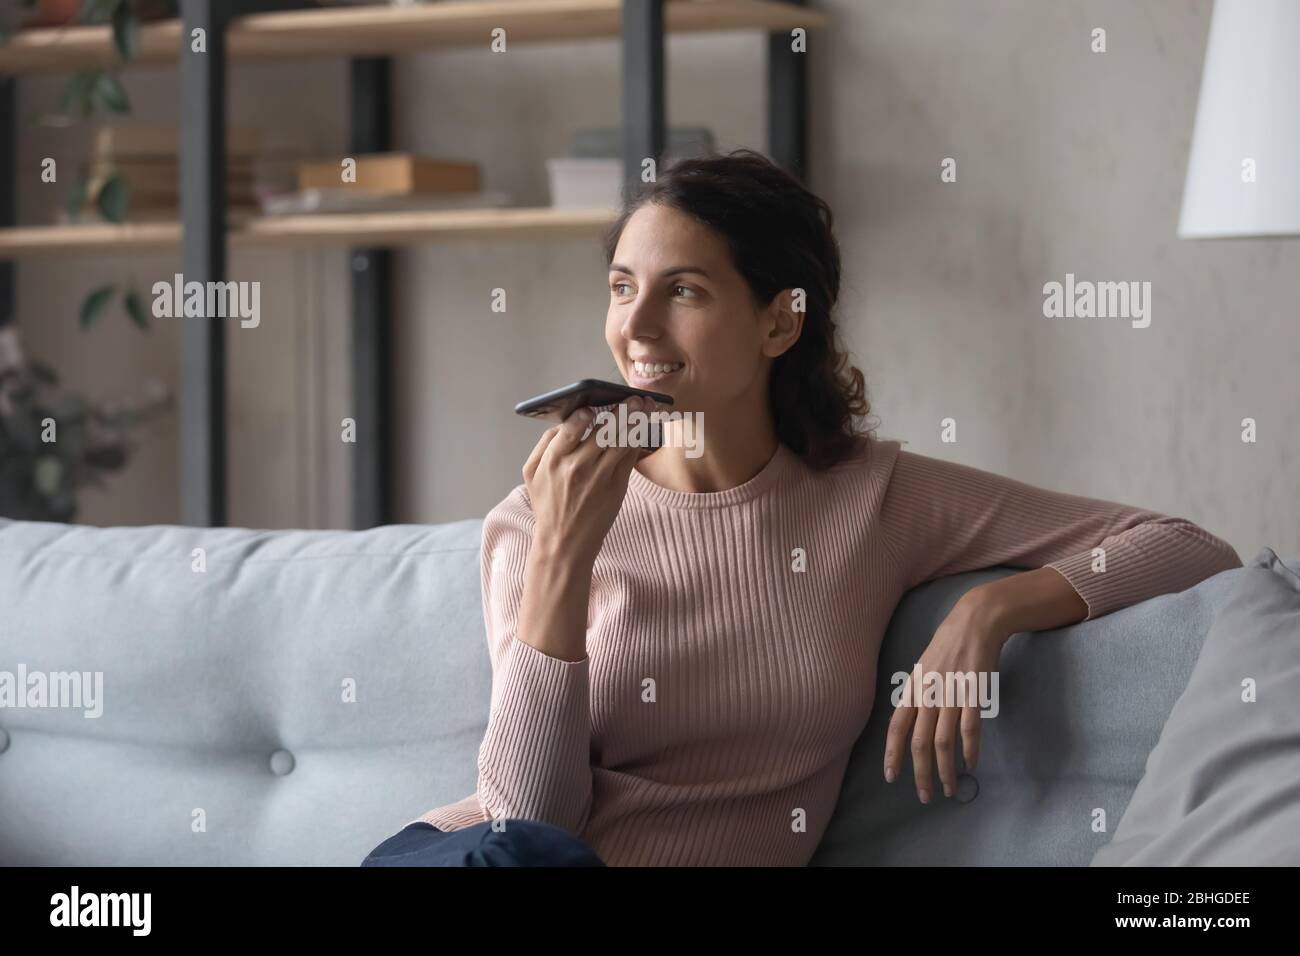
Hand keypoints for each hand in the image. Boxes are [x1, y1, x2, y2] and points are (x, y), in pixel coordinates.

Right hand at [522, 396, 654, 566]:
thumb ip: (545, 445)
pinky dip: (637, 441)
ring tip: (646, 407)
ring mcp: (599, 477)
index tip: (594, 405)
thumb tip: (566, 421)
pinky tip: (643, 429)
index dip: (585, 414)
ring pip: (622, 442)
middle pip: (604, 431)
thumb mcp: (532, 474)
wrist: (565, 542)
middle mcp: (577, 467)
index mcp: (553, 460)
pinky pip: (629, 458)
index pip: (572, 428)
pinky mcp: (616, 487)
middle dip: (623, 411)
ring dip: (637, 422)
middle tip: (636, 398)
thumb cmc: (548, 505)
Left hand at [883, 594, 1007, 802]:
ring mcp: (952, 694)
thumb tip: (910, 721)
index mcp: (913, 688)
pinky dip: (970, 750)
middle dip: (920, 773)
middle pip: (920, 742)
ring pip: (944, 742)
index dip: (891, 754)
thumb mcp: (923, 667)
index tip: (891, 777)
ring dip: (945, 770)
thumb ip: (917, 694)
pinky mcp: (975, 694)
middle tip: (924, 796)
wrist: (975, 621)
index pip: (896, 726)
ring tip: (949, 789)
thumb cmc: (948, 644)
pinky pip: (970, 729)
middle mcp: (929, 693)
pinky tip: (970, 764)